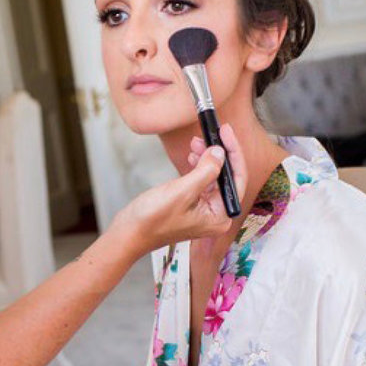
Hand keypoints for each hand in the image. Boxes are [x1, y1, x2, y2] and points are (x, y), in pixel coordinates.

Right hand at [109, 124, 246, 259]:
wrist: (129, 233)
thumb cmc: (152, 220)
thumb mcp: (182, 191)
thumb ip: (205, 171)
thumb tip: (220, 152)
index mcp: (220, 216)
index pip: (236, 179)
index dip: (233, 153)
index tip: (225, 132)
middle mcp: (216, 214)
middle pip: (226, 177)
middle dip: (219, 153)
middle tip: (211, 133)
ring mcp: (203, 210)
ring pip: (213, 177)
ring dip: (207, 157)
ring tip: (196, 142)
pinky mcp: (191, 205)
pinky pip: (201, 181)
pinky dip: (198, 166)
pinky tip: (192, 156)